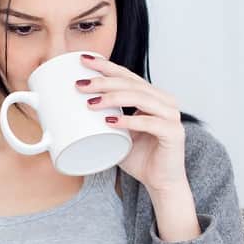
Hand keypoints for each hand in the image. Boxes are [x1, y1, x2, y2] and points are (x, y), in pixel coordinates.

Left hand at [75, 53, 188, 196]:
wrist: (161, 183)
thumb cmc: (139, 157)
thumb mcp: (116, 134)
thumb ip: (103, 119)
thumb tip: (70, 111)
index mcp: (152, 96)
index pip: (127, 75)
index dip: (106, 66)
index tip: (84, 60)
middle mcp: (164, 101)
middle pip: (131, 83)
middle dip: (104, 81)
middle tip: (81, 85)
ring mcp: (171, 116)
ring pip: (140, 98)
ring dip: (113, 98)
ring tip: (91, 103)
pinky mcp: (173, 133)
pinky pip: (150, 123)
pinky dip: (130, 121)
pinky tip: (112, 121)